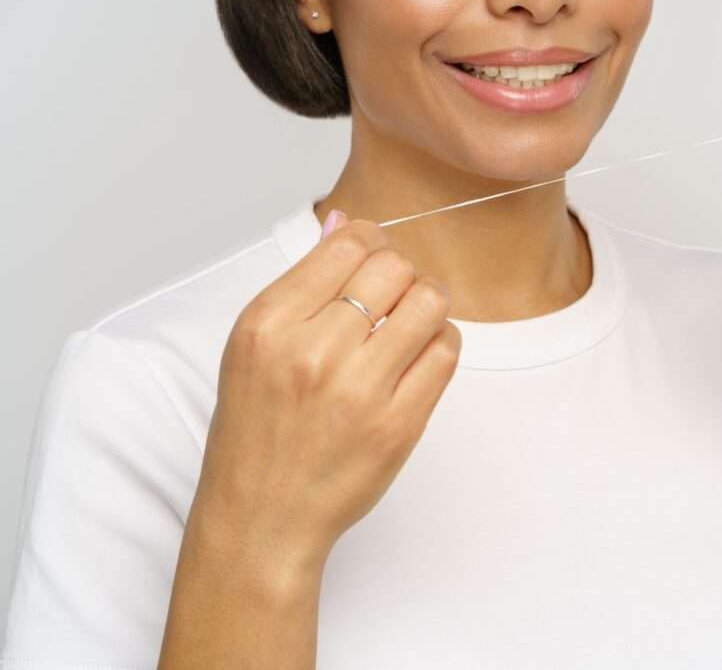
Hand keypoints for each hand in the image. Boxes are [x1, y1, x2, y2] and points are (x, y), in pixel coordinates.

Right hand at [192, 212, 461, 577]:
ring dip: (428, 304)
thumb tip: (343, 223)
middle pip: (393, 267)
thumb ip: (302, 285)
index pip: (346, 245)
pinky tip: (418, 357)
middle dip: (400, 273)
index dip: (370, 242)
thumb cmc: (256, 432)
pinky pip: (447, 352)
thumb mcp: (254, 348)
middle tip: (393, 297)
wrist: (262, 517)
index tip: (373, 260)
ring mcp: (359, 391)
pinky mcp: (398, 425)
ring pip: (430, 302)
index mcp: (268, 325)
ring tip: (410, 325)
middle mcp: (312, 353)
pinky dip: (440, 343)